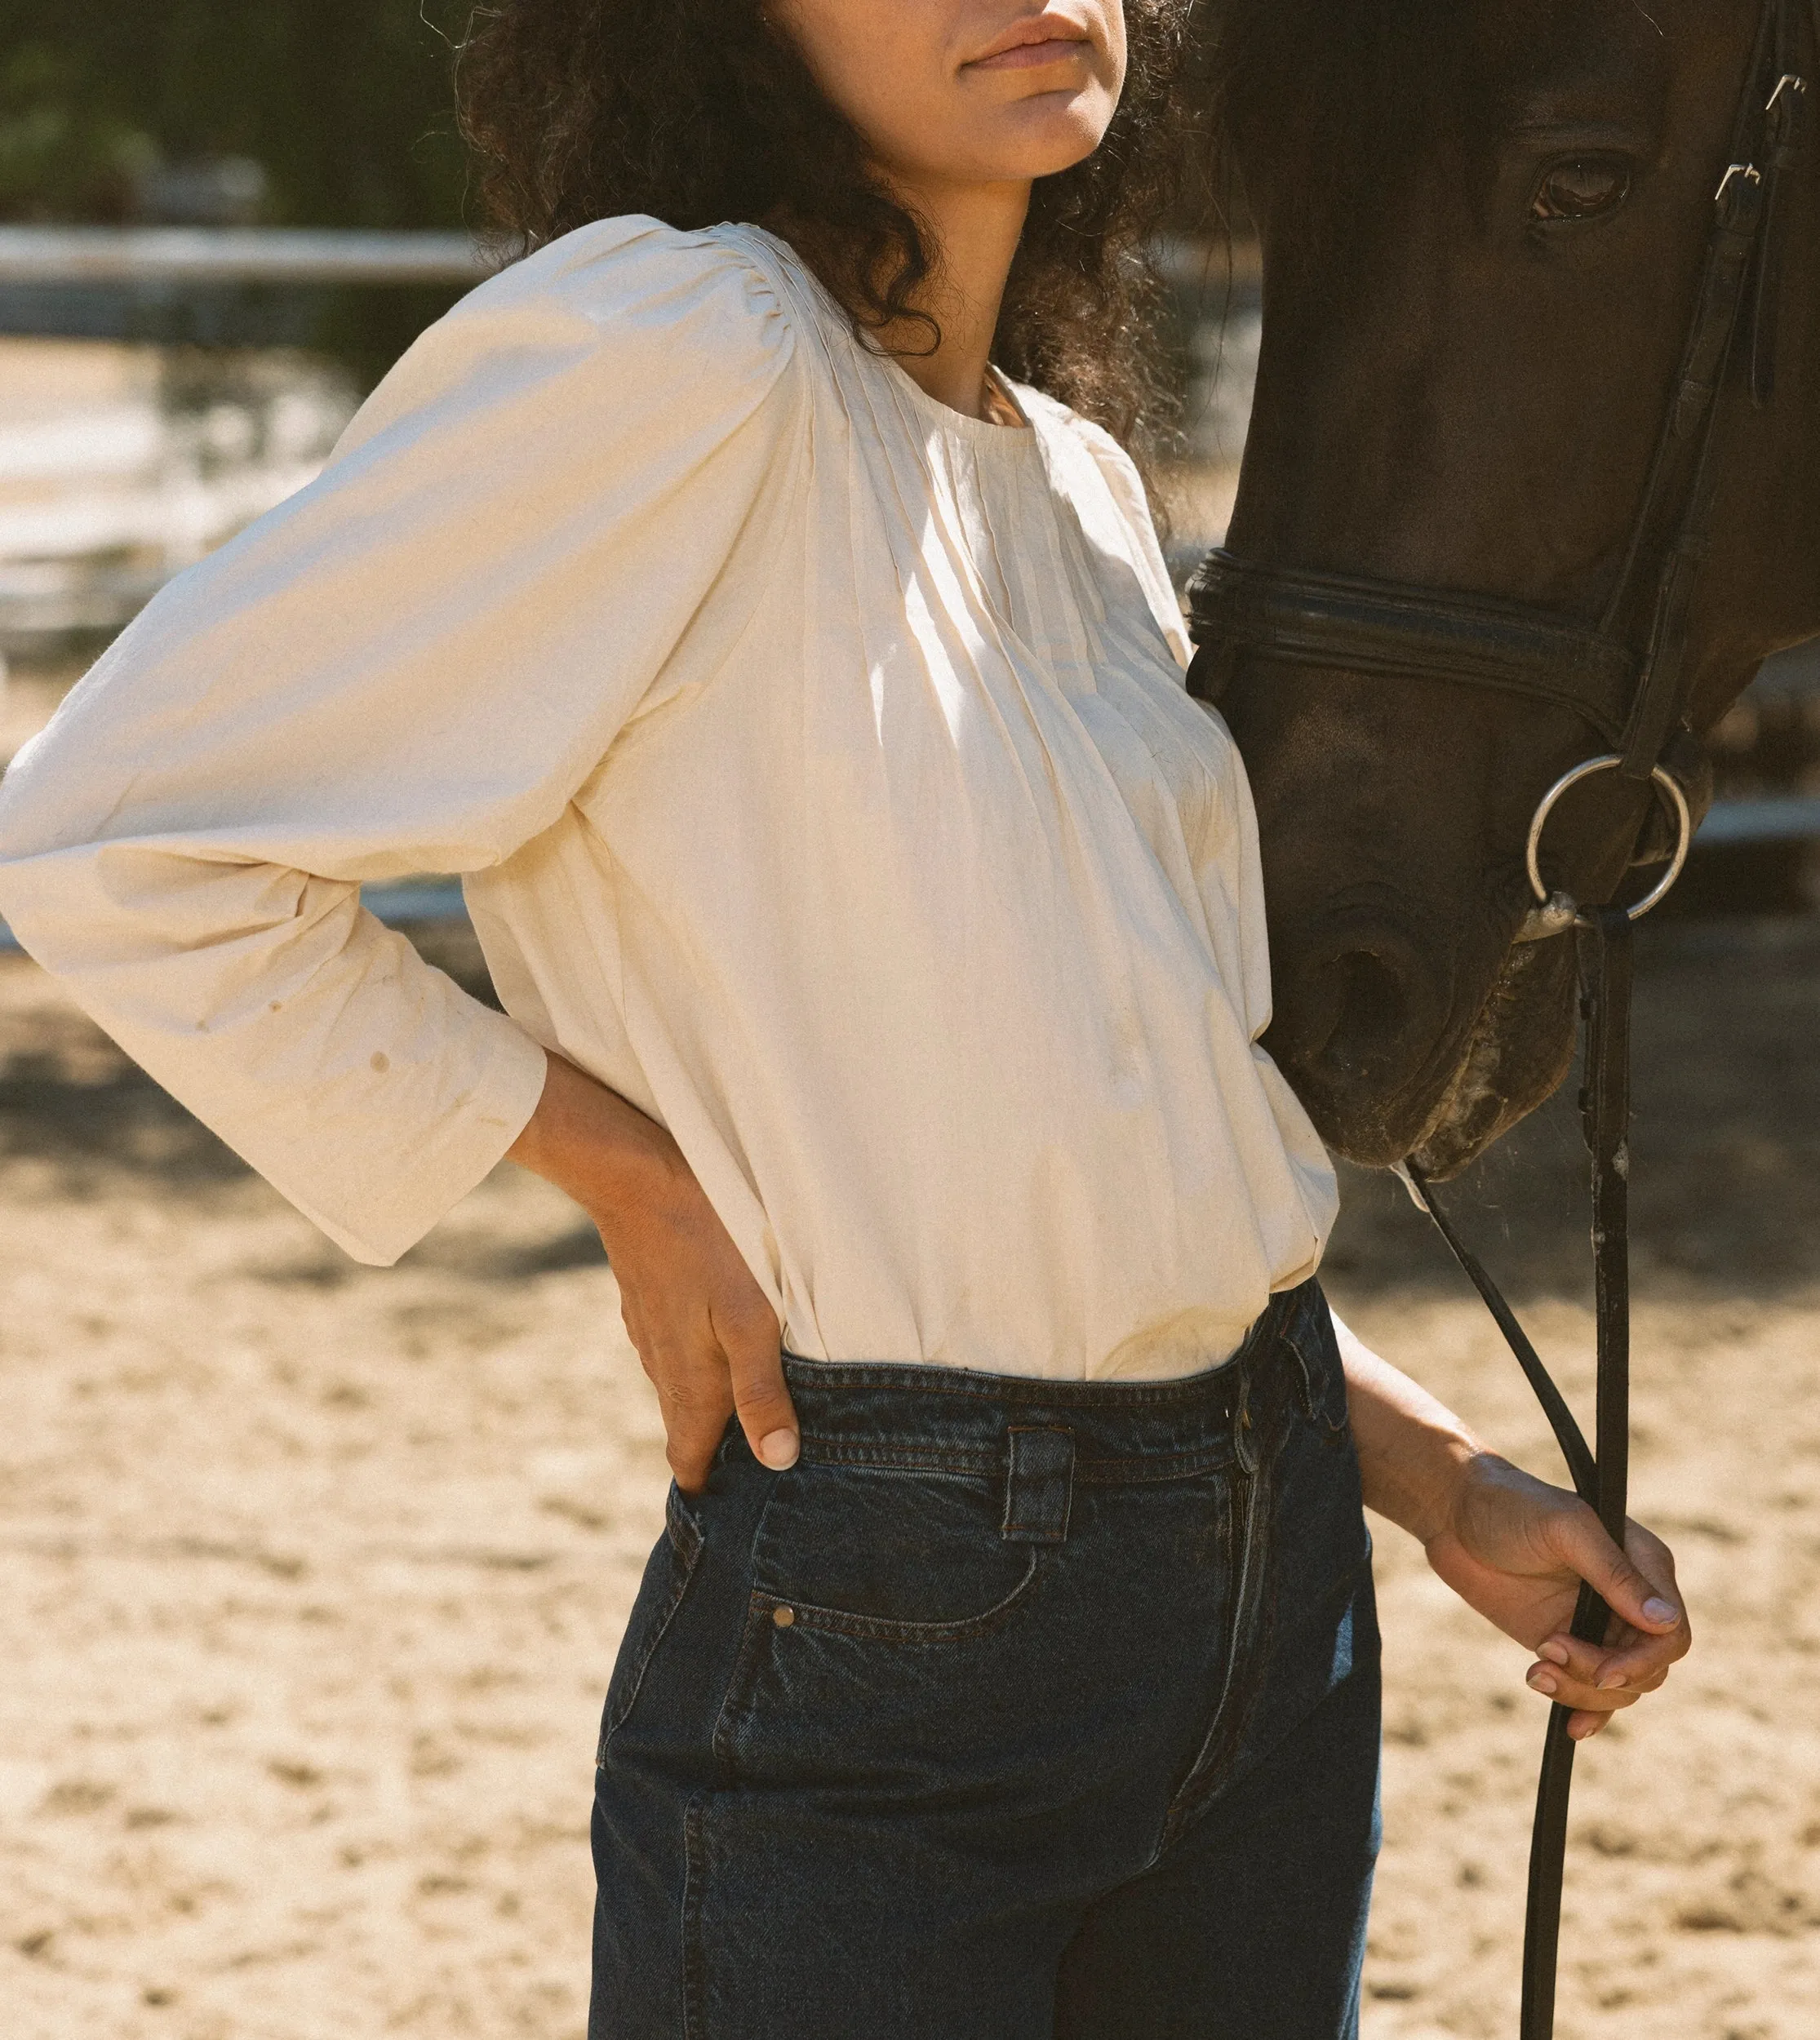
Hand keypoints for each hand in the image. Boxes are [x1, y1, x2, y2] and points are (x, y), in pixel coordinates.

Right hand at [507, 1054, 797, 1489]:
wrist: (635, 1176)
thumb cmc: (707, 1247)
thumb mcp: (750, 1319)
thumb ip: (762, 1392)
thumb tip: (778, 1462)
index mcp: (687, 1388)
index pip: (688, 1464)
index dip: (711, 1493)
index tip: (738, 1515)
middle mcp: (661, 1369)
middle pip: (687, 1429)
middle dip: (718, 1452)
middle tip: (760, 1462)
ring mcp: (649, 1333)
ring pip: (681, 1385)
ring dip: (711, 1402)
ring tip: (753, 1405)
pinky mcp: (648, 1300)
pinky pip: (674, 1348)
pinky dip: (699, 1359)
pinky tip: (723, 1342)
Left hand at [1424, 1452, 1690, 1739]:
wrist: (1454, 1514)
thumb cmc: (1512, 1505)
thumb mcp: (1564, 1529)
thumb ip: (1614, 1573)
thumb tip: (1664, 1621)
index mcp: (1643, 1564)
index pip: (1671, 1632)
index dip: (1644, 1660)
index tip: (1604, 1672)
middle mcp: (1628, 1600)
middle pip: (1648, 1668)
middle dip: (1602, 1675)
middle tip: (1548, 1650)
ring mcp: (1596, 1624)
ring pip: (1620, 1687)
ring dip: (1581, 1691)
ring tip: (1536, 1668)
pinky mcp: (1564, 1642)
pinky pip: (1592, 1692)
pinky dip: (1586, 1711)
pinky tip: (1570, 1726)